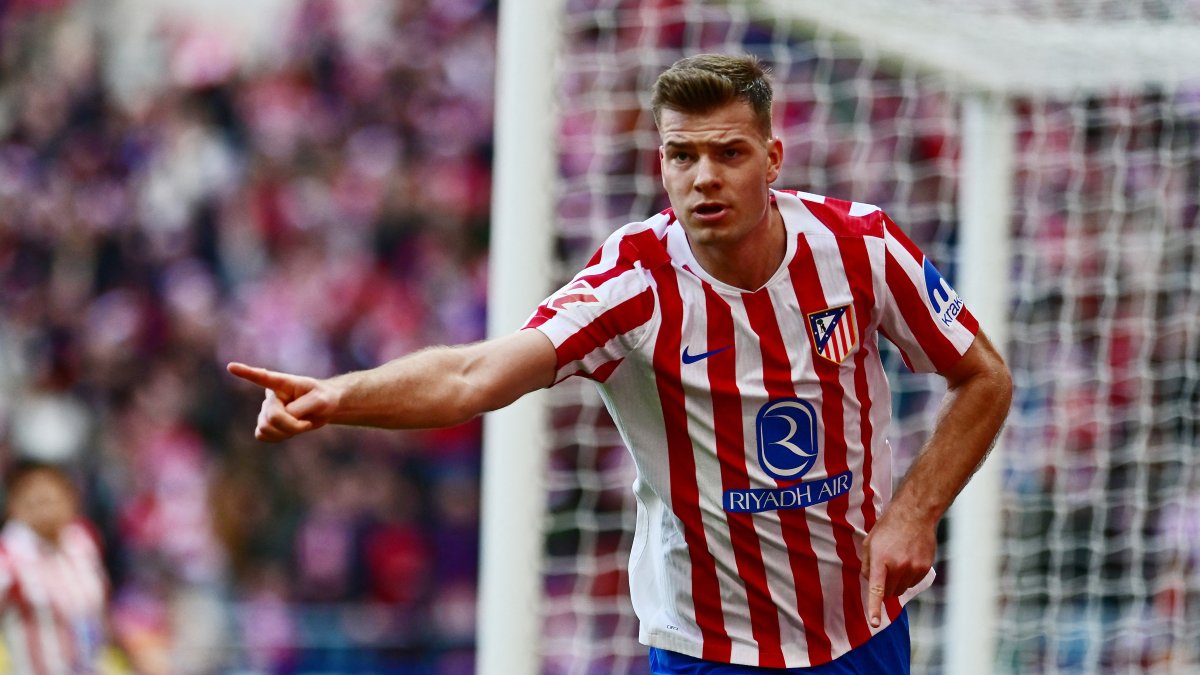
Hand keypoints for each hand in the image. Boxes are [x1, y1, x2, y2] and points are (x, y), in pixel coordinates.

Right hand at [227, 363, 336, 441]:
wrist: (323, 410)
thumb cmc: (323, 399)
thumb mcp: (321, 401)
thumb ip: (302, 407)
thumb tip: (283, 416)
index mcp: (282, 383)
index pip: (263, 377)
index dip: (246, 372)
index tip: (231, 366)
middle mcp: (270, 396)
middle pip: (272, 416)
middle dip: (292, 425)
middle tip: (306, 423)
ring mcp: (265, 410)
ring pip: (266, 429)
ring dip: (287, 432)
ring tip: (299, 424)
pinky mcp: (265, 425)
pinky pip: (263, 437)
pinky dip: (279, 437)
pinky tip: (289, 431)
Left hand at [860, 510, 935, 627]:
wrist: (915, 514)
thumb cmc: (888, 527)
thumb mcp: (869, 543)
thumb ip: (867, 565)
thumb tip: (870, 583)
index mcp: (881, 560)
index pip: (877, 589)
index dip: (875, 608)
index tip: (875, 623)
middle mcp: (898, 566)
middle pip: (888, 593)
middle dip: (884, 588)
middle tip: (884, 570)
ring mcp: (914, 568)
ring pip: (901, 590)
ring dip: (896, 583)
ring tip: (896, 561)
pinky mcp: (925, 568)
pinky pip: (913, 584)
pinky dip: (908, 578)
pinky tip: (907, 560)